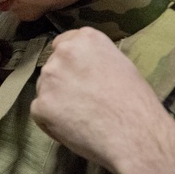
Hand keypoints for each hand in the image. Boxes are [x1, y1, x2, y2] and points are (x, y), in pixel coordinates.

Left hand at [29, 28, 174, 173]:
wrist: (134, 134)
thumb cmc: (135, 102)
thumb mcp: (120, 65)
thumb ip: (94, 59)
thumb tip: (82, 66)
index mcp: (85, 39)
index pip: (63, 44)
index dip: (70, 64)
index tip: (78, 77)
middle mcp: (63, 53)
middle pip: (52, 67)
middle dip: (62, 83)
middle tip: (83, 101)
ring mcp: (49, 79)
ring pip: (44, 89)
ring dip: (55, 102)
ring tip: (81, 117)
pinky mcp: (40, 105)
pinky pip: (39, 112)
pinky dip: (50, 122)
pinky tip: (73, 129)